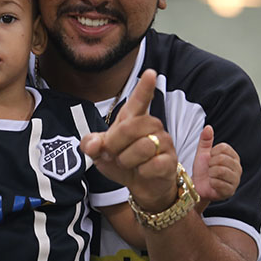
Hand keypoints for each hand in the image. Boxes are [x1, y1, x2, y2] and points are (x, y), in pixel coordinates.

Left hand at [80, 69, 178, 211]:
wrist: (141, 187)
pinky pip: (152, 165)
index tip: (150, 73)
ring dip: (127, 160)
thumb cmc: (122, 163)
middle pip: (130, 127)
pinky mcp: (170, 161)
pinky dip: (141, 172)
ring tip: (128, 163)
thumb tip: (93, 143)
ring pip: (142, 147)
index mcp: (133, 119)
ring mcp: (163, 142)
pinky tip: (143, 172)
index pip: (139, 100)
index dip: (144, 88)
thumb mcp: (100, 153)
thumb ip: (91, 144)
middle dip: (115, 144)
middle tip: (112, 154)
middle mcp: (152, 126)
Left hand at [191, 125, 241, 212]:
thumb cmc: (202, 170)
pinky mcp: (230, 191)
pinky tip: (212, 184)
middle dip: (210, 164)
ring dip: (210, 173)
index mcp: (233, 157)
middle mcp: (237, 168)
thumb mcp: (202, 153)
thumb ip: (205, 140)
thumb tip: (208, 127)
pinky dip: (211, 183)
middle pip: (222, 159)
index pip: (224, 148)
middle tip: (209, 169)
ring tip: (211, 176)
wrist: (197, 187)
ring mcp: (235, 180)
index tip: (210, 159)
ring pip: (220, 170)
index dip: (212, 153)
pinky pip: (218, 182)